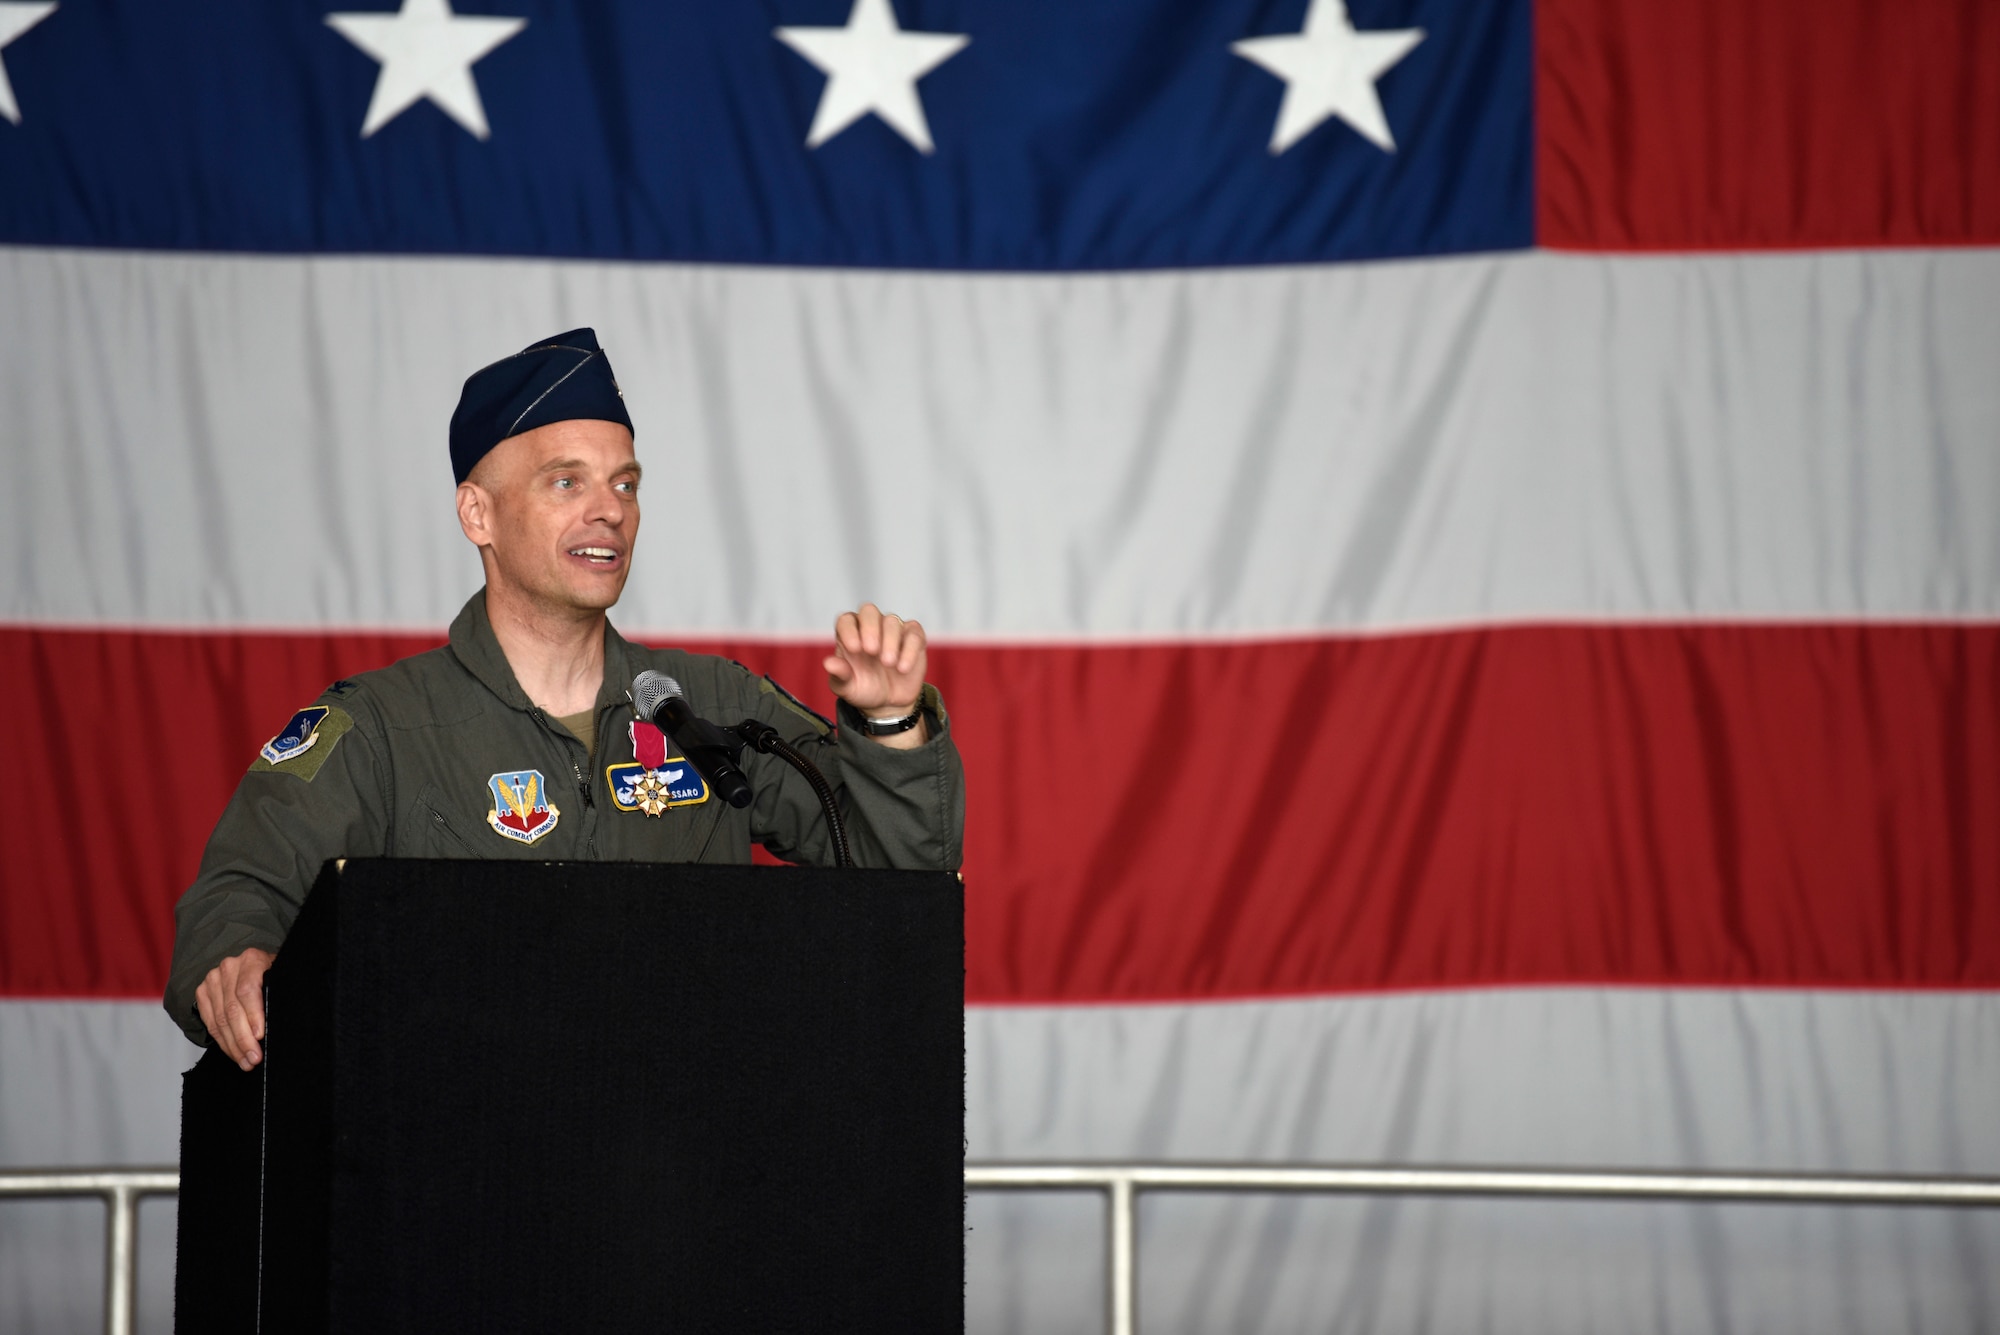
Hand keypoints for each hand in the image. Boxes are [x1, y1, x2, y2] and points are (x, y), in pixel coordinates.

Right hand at [195, 947, 275, 1070]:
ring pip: (220, 1020)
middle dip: (244, 1039)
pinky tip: (234, 1053)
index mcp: (251, 959)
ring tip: (246, 1062)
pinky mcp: (202, 993)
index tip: (260, 1036)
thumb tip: (279, 1024)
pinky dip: (223, 1042)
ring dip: (233, 1046)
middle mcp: (229, 968)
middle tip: (254, 1058)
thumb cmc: (271, 975)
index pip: (248, 990)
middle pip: (232, 1009)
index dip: (253, 1015)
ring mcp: (212, 980)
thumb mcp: (280, 979)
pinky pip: (210, 1023)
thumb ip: (277, 994)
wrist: (252, 966)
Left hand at [825, 603, 928, 746]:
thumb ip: (839, 675)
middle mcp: (870, 627)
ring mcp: (893, 630)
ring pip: (892, 621)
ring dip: (890, 641)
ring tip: (888, 663)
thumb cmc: (863, 690)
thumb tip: (828, 663)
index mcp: (850, 634)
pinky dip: (909, 650)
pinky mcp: (913, 638)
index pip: (846, 620)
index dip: (849, 630)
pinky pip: (913, 633)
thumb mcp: (847, 687)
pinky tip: (902, 668)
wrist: (888, 704)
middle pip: (869, 611)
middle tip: (871, 650)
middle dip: (870, 628)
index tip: (854, 649)